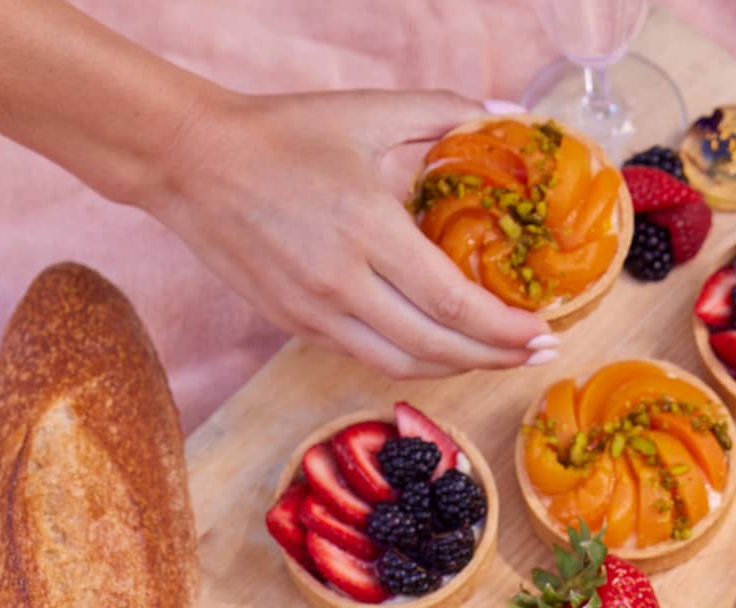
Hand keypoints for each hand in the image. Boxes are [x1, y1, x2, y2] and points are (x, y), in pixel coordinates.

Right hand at [144, 85, 556, 377]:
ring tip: (496, 359)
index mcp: (366, 229)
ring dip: (457, 369)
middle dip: (496, 357)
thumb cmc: (281, 134)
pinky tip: (441, 350)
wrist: (192, 163)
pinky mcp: (297, 326)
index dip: (503, 328)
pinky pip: (368, 357)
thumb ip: (439, 113)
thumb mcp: (365, 111)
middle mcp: (342, 283)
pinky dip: (414, 361)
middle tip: (537, 355)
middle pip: (436, 346)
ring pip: (403, 365)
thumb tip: (499, 115)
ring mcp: (316, 313)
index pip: (452, 301)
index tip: (543, 332)